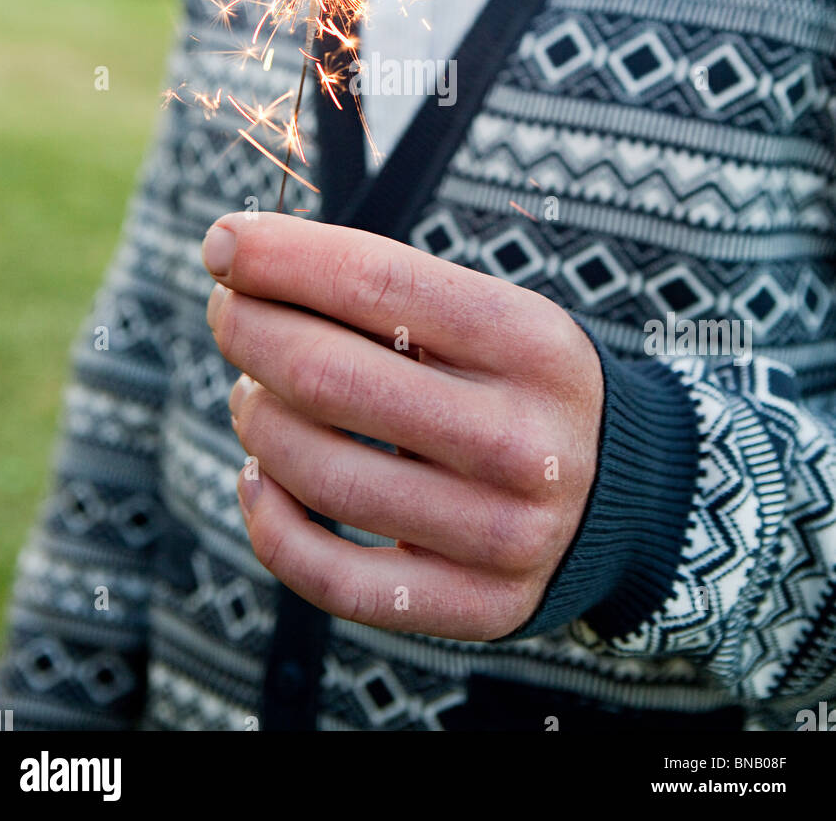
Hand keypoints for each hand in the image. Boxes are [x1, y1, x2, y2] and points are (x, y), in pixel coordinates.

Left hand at [203, 212, 602, 640]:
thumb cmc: (518, 382)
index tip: (223, 243)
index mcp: (531, 344)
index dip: (279, 257)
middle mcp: (524, 441)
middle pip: (329, 377)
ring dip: (255, 418)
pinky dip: (267, 520)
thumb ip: (385, 287)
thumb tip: (239, 257)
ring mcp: (502, 534)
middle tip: (229, 312)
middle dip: (248, 330)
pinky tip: (258, 477)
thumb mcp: (493, 314)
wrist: (625, 489)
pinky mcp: (474, 605)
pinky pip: (330, 576)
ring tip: (256, 391)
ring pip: (317, 472)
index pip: (376, 283)